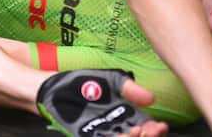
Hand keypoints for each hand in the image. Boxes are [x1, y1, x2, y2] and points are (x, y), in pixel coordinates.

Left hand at [37, 69, 166, 136]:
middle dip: (147, 136)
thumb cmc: (80, 82)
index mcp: (124, 114)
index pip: (146, 126)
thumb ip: (130, 88)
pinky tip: (119, 136)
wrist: (52, 88)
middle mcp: (116, 126)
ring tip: (135, 132)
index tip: (159, 125)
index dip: (155, 129)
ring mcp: (102, 133)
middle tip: (147, 130)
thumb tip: (151, 99)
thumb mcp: (110, 80)